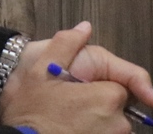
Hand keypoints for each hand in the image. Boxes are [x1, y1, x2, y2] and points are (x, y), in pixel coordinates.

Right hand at [0, 21, 152, 133]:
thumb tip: (84, 28)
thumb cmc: (30, 112)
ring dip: (98, 124)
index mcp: (108, 98)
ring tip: (68, 122)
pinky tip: (71, 130)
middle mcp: (117, 124)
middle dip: (101, 106)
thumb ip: (67, 44)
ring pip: (113, 129)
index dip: (100, 88)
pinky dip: (93, 133)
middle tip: (71, 107)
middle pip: (119, 111)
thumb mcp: (42, 69)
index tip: (80, 91)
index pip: (122, 89)